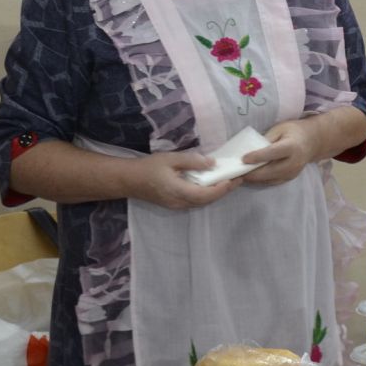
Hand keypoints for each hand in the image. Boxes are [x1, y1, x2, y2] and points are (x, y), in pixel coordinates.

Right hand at [125, 151, 239, 210]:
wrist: (129, 180)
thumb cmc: (149, 167)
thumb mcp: (170, 159)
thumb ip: (192, 161)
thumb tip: (212, 164)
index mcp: (179, 191)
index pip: (206, 194)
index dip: (222, 189)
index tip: (235, 179)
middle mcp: (180, 203)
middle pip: (207, 201)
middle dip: (223, 191)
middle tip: (237, 178)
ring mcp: (177, 206)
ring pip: (202, 203)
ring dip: (216, 194)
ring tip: (227, 181)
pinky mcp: (174, 205)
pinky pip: (195, 202)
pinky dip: (206, 194)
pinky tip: (210, 185)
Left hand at [240, 118, 317, 185]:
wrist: (311, 141)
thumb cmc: (293, 131)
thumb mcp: (279, 129)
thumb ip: (266, 140)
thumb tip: (250, 150)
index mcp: (292, 147)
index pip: (272, 154)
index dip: (257, 157)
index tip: (243, 159)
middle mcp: (294, 162)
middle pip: (270, 171)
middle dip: (253, 173)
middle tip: (237, 172)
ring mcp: (293, 172)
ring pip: (270, 179)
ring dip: (255, 179)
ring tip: (240, 175)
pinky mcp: (290, 178)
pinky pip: (273, 182)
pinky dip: (261, 180)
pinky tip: (251, 177)